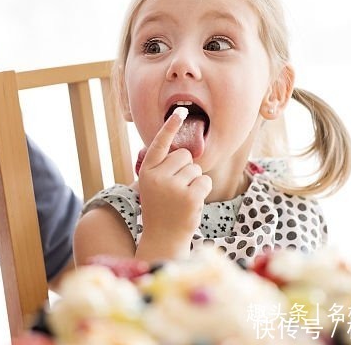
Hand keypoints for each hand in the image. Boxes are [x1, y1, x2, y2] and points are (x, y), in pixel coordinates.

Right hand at [135, 112, 211, 261]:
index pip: (159, 143)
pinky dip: (202, 190)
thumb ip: (163, 168)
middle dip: (186, 169)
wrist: (163, 238)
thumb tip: (185, 150)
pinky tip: (192, 203)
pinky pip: (204, 181)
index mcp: (146, 171)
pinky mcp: (189, 196)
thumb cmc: (161, 209)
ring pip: (195, 168)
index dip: (170, 126)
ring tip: (182, 198)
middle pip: (183, 155)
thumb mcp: (153, 186)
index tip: (180, 111)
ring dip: (194, 181)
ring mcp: (173, 187)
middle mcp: (157, 177)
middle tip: (176, 189)